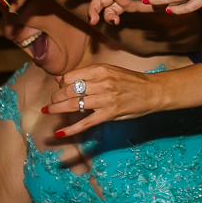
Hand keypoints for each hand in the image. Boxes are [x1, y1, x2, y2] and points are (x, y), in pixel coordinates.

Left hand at [45, 63, 164, 136]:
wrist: (152, 91)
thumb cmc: (131, 81)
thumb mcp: (110, 71)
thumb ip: (87, 75)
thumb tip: (61, 78)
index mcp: (101, 70)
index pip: (71, 76)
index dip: (61, 83)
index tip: (60, 88)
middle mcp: (102, 83)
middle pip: (69, 90)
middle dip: (56, 97)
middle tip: (52, 101)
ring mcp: (105, 99)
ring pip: (73, 105)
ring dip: (57, 109)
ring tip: (49, 110)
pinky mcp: (109, 114)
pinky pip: (85, 123)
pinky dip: (71, 129)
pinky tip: (60, 133)